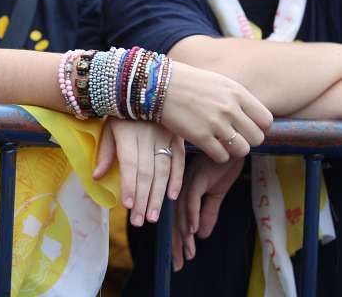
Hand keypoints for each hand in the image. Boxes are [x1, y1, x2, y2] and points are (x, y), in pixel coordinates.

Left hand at [94, 118, 184, 225]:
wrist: (144, 86)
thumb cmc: (122, 111)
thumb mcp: (109, 126)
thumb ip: (105, 151)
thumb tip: (96, 177)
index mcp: (128, 133)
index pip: (130, 163)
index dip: (130, 185)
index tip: (128, 206)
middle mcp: (148, 135)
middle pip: (147, 172)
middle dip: (143, 199)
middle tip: (140, 221)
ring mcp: (165, 135)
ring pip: (163, 169)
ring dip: (159, 195)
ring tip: (153, 216)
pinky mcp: (177, 136)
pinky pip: (179, 160)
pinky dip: (177, 178)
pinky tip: (172, 196)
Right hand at [162, 61, 272, 162]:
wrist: (159, 85)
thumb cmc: (190, 83)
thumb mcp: (219, 82)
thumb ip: (237, 98)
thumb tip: (254, 117)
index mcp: (237, 92)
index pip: (265, 120)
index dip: (259, 127)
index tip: (248, 127)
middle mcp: (229, 108)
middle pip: (257, 138)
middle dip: (247, 140)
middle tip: (235, 137)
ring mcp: (215, 123)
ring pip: (242, 150)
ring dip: (234, 150)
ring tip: (223, 143)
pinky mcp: (200, 136)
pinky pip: (222, 156)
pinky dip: (218, 155)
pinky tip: (210, 146)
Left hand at [172, 154, 243, 271]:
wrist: (234, 145)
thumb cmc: (224, 164)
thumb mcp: (217, 193)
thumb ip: (208, 212)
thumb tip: (202, 235)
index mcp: (182, 188)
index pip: (176, 218)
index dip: (177, 240)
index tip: (179, 260)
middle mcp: (181, 184)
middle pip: (175, 218)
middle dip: (176, 243)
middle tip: (178, 264)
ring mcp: (188, 180)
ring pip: (182, 211)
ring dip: (185, 234)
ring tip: (188, 253)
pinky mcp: (198, 175)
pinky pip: (192, 198)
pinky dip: (193, 215)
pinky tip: (194, 230)